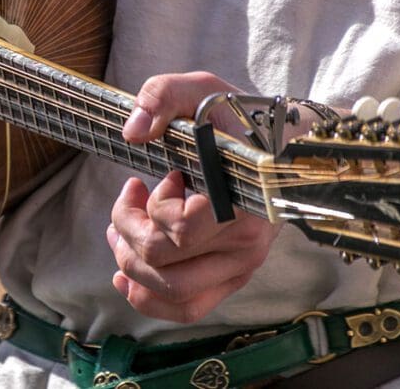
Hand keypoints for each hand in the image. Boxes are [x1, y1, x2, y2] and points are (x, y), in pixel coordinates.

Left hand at [109, 72, 278, 322]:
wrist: (279, 144)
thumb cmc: (236, 119)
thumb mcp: (199, 90)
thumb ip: (162, 97)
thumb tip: (133, 134)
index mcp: (243, 200)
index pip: (182, 229)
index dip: (154, 206)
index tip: (161, 177)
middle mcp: (246, 243)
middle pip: (164, 263)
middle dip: (127, 230)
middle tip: (129, 197)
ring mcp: (241, 265)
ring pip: (172, 293)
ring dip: (131, 264)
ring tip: (119, 232)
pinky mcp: (232, 277)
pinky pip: (188, 309)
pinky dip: (149, 301)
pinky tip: (126, 278)